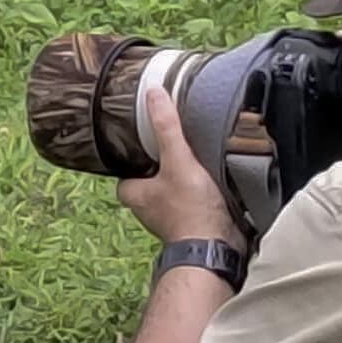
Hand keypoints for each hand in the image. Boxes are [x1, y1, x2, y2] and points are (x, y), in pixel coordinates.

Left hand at [117, 122, 233, 247]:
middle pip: (148, 172)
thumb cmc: (190, 211)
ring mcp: (166, 214)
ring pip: (168, 184)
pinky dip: (194, 187)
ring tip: (193, 153)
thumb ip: (166, 128)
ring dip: (180, 173)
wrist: (217, 248)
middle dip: (160, 158)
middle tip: (174, 138)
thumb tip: (153, 94)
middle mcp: (145, 205)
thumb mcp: (178, 161)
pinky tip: (206, 174)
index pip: (124, 162)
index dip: (133, 146)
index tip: (145, 129)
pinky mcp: (188, 220)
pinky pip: (186, 196)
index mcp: (131, 192)